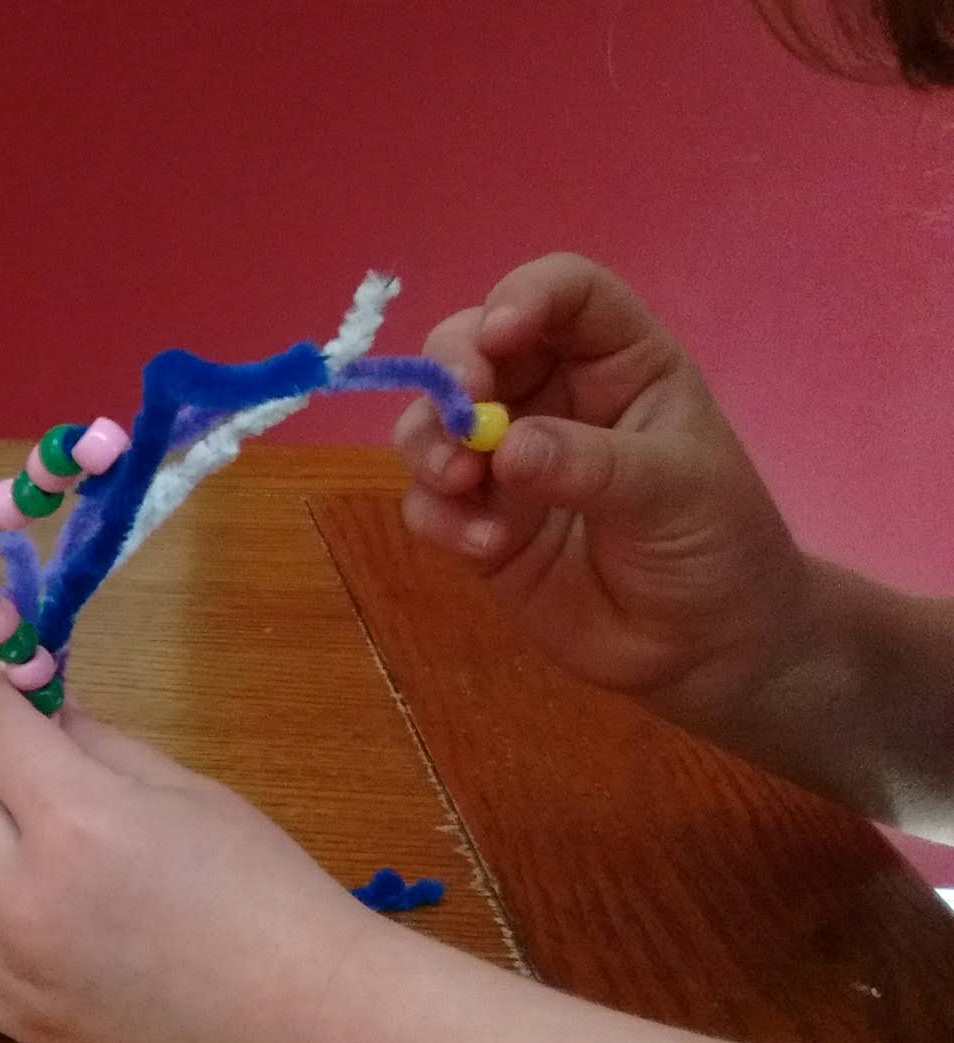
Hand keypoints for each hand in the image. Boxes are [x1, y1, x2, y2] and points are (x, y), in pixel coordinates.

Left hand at [0, 680, 389, 1042]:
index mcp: (75, 821)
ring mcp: (6, 966)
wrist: (304, 1025)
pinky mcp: (10, 1020)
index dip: (1, 702)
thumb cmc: (268, 895)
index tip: (20, 702)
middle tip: (11, 756)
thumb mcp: (188, 792)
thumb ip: (96, 747)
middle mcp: (20, 893)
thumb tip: (39, 719)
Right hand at [393, 253, 809, 719]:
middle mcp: (554, 395)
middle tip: (460, 418)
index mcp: (619, 362)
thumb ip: (591, 464)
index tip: (497, 336)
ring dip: (428, 444)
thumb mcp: (675, 492)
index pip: (565, 294)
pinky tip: (484, 547)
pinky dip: (438, 517)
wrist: (705, 648)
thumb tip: (505, 447)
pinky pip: (428, 501)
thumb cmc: (716, 546)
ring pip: (432, 420)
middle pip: (471, 346)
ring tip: (459, 484)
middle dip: (451, 374)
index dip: (524, 297)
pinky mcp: (478, 520)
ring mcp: (507, 459)